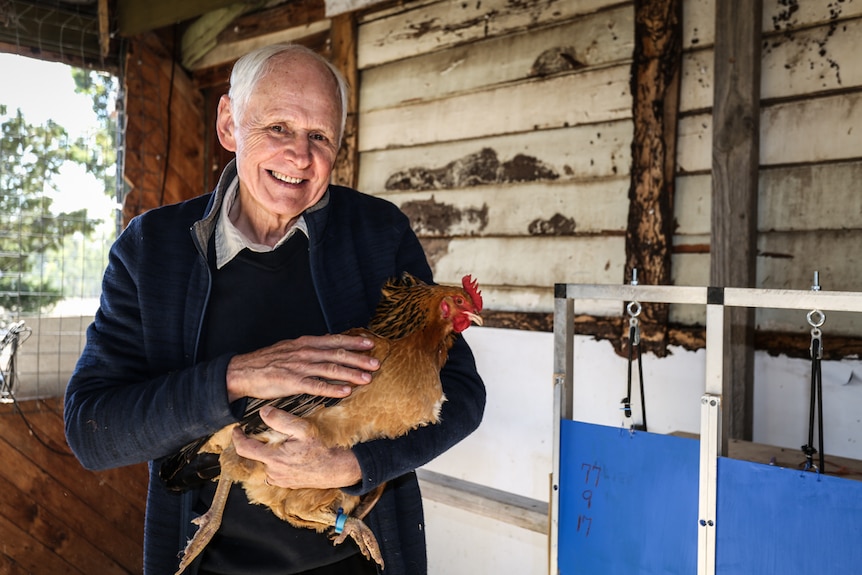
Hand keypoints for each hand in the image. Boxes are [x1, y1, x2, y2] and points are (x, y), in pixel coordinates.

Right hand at [226, 334, 378, 401]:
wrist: (243, 371)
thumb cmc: (268, 361)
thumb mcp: (290, 348)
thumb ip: (310, 347)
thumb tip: (329, 343)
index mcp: (305, 343)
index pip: (334, 340)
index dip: (353, 342)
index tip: (370, 343)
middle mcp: (305, 352)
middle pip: (337, 354)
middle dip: (359, 359)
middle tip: (377, 362)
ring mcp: (299, 367)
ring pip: (330, 369)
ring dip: (351, 373)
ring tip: (368, 378)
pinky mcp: (292, 383)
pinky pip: (316, 386)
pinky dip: (332, 389)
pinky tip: (346, 391)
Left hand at [232, 406, 361, 488]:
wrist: (338, 469)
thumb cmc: (322, 448)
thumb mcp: (302, 428)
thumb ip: (280, 419)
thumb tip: (264, 411)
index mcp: (273, 458)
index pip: (244, 448)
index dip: (237, 437)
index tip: (236, 429)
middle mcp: (273, 472)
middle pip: (255, 456)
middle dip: (258, 444)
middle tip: (268, 433)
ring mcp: (280, 480)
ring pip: (266, 463)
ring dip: (269, 453)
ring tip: (283, 443)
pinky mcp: (287, 484)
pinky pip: (275, 472)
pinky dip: (277, 462)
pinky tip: (291, 454)